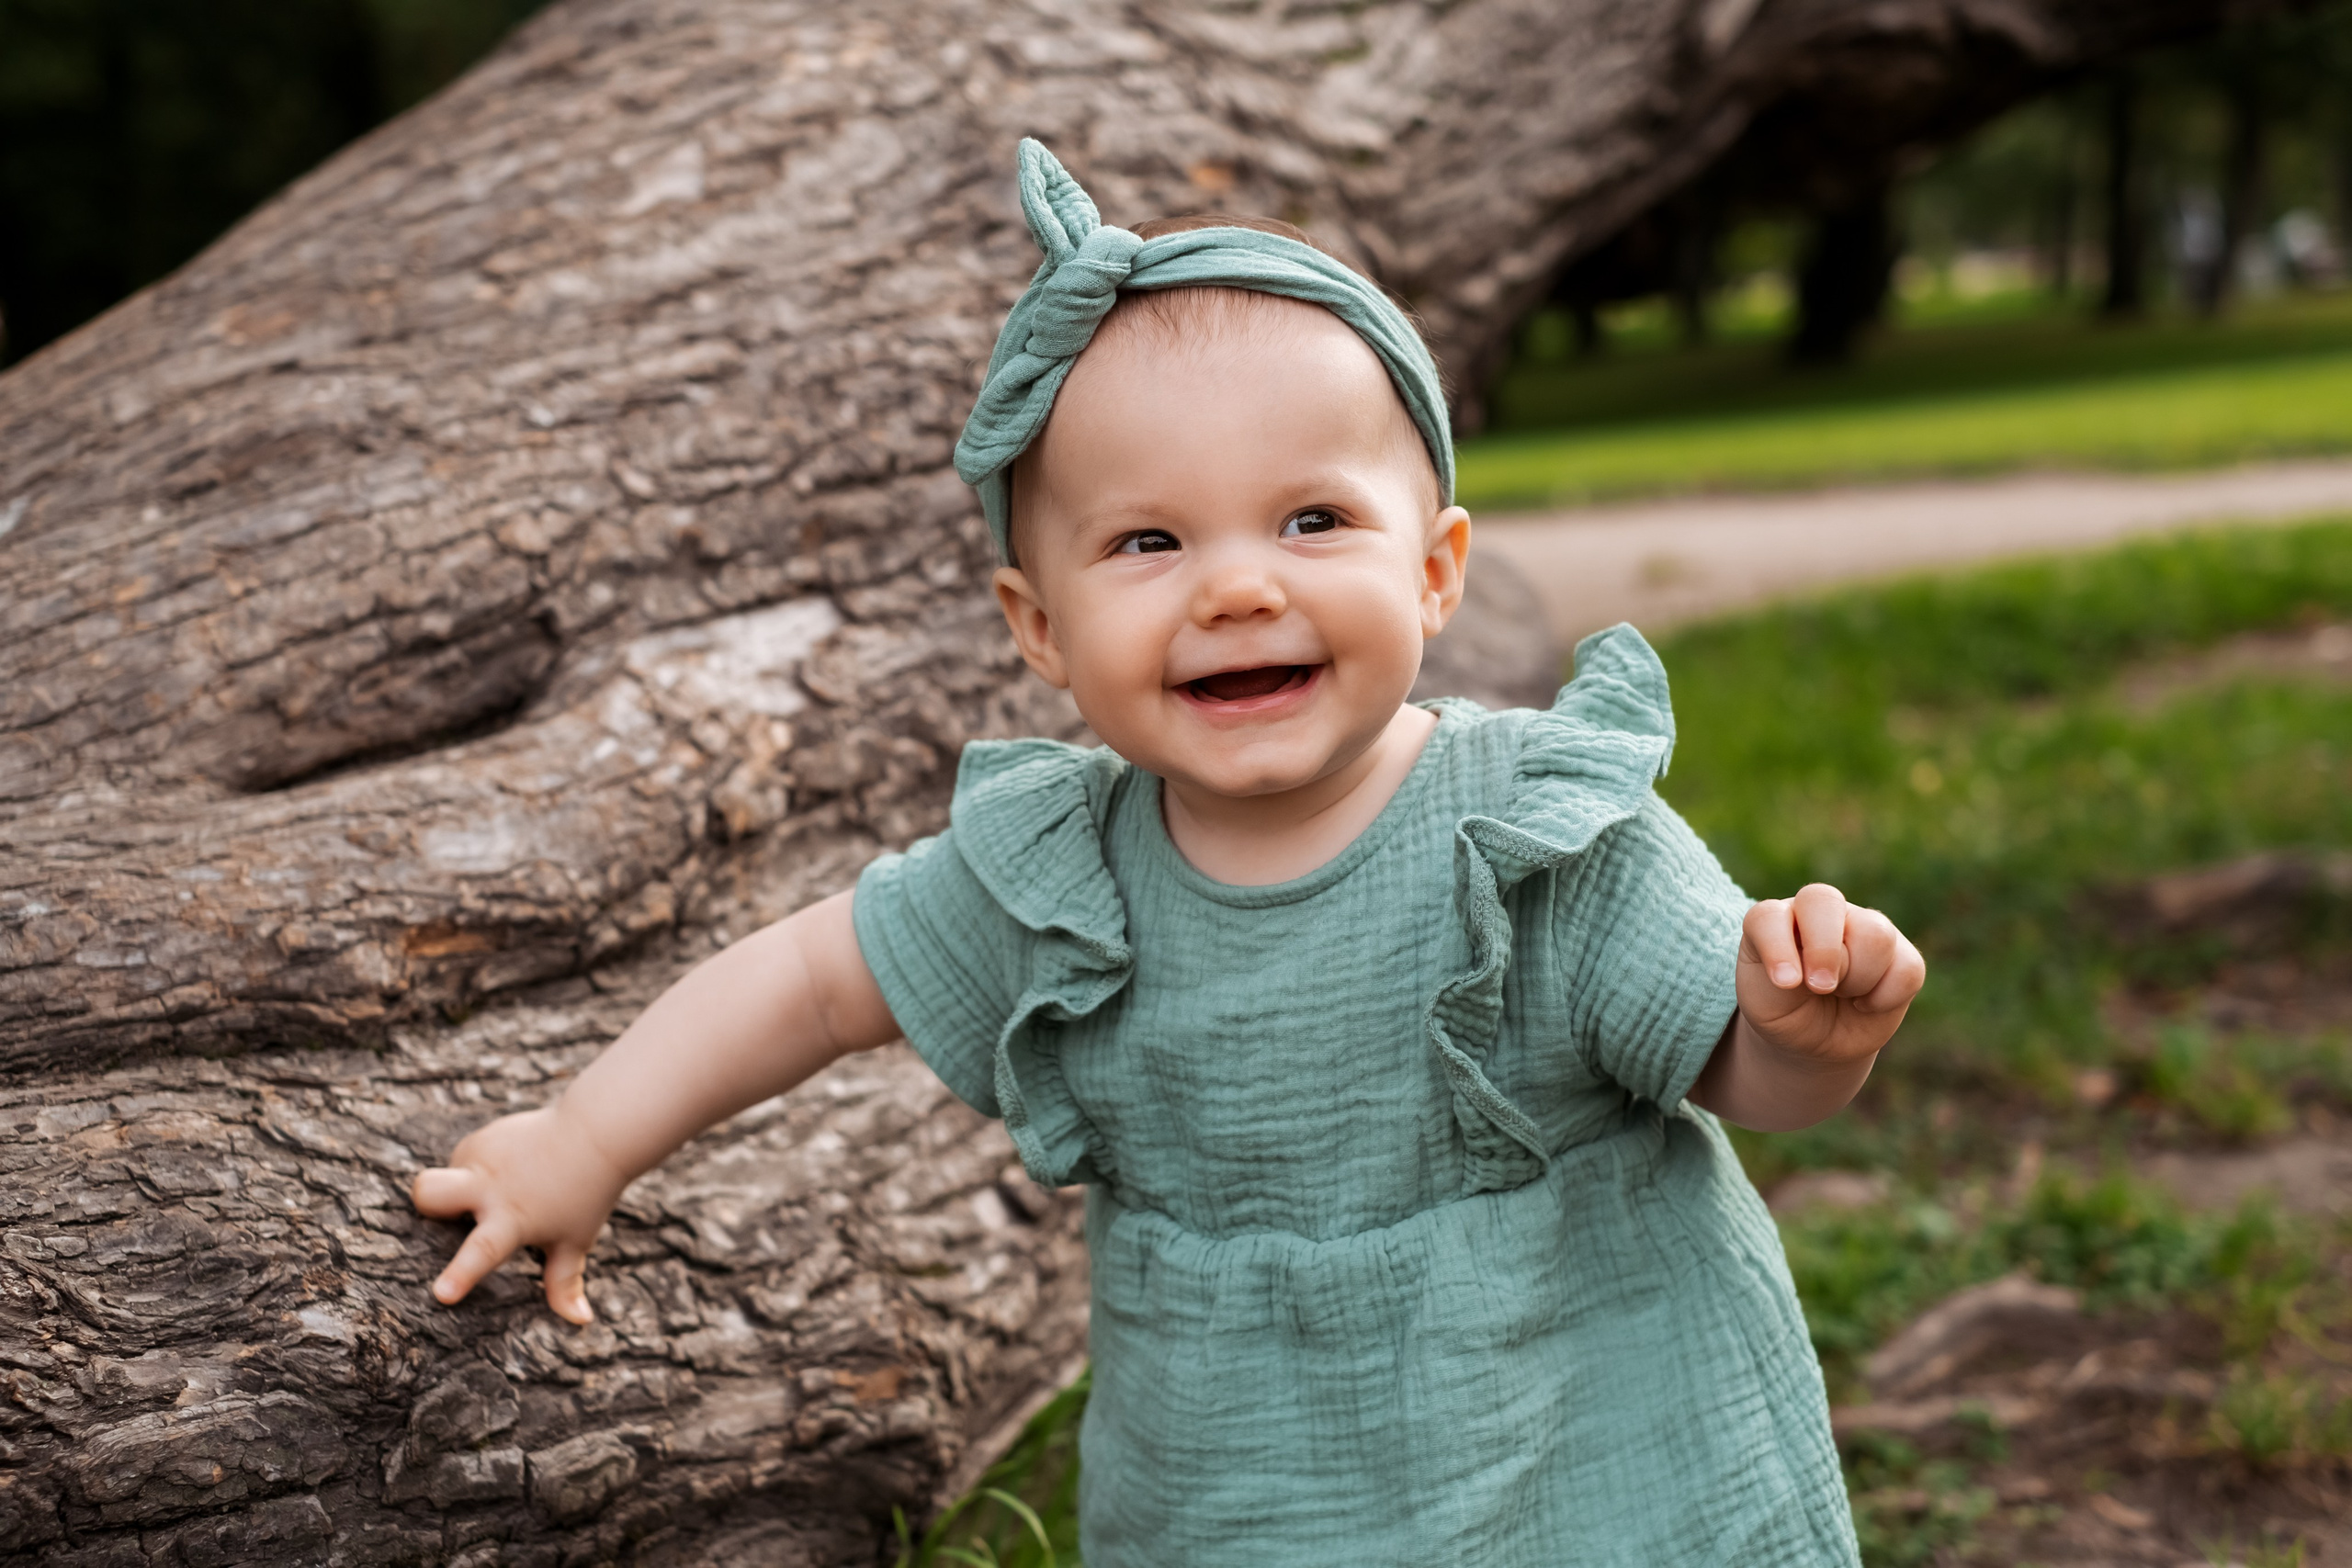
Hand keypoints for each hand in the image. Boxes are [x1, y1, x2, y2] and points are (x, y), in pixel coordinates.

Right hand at [410, 1105, 626, 1324]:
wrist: (596, 1133)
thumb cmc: (585, 1194)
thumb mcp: (575, 1242)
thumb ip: (565, 1283)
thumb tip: (580, 1321)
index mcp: (513, 1220)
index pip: (482, 1251)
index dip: (460, 1275)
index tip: (440, 1295)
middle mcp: (492, 1187)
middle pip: (429, 1191)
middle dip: (422, 1203)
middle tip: (439, 1214)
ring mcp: (485, 1157)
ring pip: (445, 1173)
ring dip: (458, 1187)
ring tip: (499, 1191)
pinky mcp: (483, 1137)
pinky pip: (464, 1159)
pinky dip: (475, 1170)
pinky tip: (507, 1171)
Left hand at [1736, 883, 1924, 1067]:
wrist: (1813, 1039)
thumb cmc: (1783, 1012)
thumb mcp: (1766, 1004)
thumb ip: (1782, 982)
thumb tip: (1825, 974)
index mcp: (1776, 920)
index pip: (1771, 915)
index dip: (1778, 946)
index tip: (1785, 984)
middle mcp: (1820, 913)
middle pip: (1825, 901)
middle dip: (1824, 951)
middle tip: (1820, 988)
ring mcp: (1863, 927)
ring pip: (1875, 934)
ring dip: (1857, 978)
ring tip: (1842, 994)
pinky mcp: (1900, 954)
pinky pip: (1907, 968)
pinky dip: (1885, 997)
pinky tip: (1865, 1004)